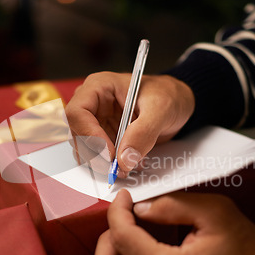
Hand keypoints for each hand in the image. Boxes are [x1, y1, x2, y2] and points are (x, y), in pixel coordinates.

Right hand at [65, 72, 193, 175]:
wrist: (177, 104)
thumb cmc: (168, 95)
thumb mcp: (161, 109)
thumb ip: (143, 132)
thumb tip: (124, 159)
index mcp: (99, 87)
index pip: (77, 112)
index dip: (89, 135)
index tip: (109, 153)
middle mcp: (93, 104)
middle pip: (77, 134)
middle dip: (96, 155)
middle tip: (118, 168)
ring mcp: (96, 122)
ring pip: (85, 149)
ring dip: (103, 163)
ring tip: (129, 164)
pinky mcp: (104, 138)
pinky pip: (98, 156)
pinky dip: (111, 165)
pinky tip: (129, 163)